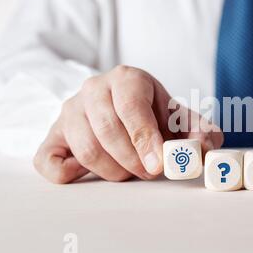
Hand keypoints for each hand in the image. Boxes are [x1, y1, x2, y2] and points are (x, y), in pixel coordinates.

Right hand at [33, 65, 222, 182]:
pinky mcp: (53, 134)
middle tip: (150, 172)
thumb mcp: (181, 117)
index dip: (146, 140)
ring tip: (130, 170)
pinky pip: (48, 160)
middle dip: (133, 160)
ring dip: (113, 170)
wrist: (123, 106)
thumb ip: (199, 132)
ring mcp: (69, 111)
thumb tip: (204, 151)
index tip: (159, 165)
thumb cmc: (154, 114)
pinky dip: (68, 173)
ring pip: (86, 149)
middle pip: (108, 131)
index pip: (131, 108)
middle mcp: (94, 88)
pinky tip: (88, 172)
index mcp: (127, 78)